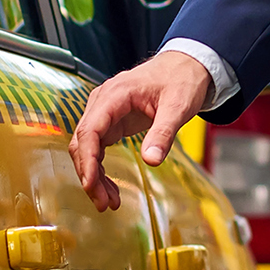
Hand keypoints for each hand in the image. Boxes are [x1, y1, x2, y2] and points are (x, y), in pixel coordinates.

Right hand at [71, 49, 212, 209]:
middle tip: (104, 204)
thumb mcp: (178, 106)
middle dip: (89, 175)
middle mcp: (102, 103)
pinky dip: (100, 169)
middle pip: (82, 142)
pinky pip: (96, 148)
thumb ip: (163, 133)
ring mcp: (104, 112)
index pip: (90, 129)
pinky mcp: (111, 122)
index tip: (91, 184)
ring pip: (86, 148)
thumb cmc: (181, 79)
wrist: (186, 65)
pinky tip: (110, 188)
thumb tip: (151, 161)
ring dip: (93, 176)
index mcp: (115, 94)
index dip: (87, 159)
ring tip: (110, 202)